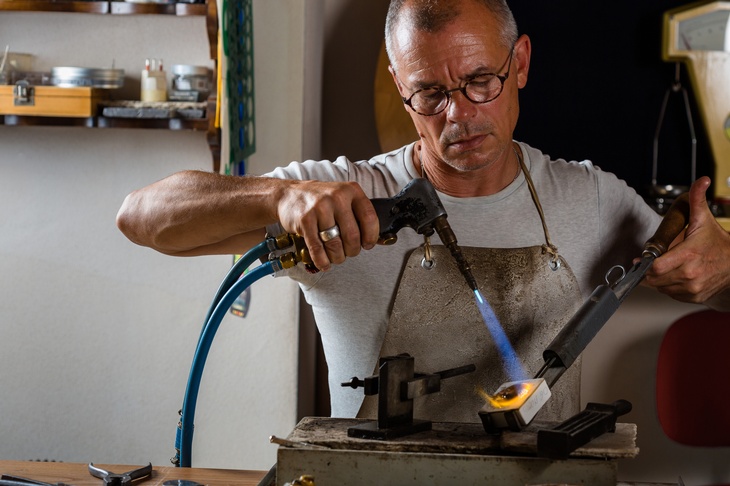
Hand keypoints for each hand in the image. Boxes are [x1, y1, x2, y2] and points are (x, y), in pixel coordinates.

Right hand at [276, 180, 379, 270]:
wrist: (289, 194)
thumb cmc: (320, 200)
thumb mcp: (342, 198)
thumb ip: (358, 215)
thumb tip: (379, 239)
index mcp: (351, 191)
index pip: (369, 218)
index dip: (371, 236)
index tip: (368, 245)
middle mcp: (337, 197)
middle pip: (352, 235)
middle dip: (352, 250)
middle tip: (349, 252)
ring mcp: (319, 207)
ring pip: (335, 244)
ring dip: (337, 257)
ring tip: (336, 257)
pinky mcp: (305, 219)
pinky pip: (317, 247)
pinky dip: (322, 260)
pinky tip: (324, 263)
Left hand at [643, 177, 729, 307]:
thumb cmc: (717, 243)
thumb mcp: (704, 220)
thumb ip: (697, 200)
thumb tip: (700, 181)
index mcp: (689, 255)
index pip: (655, 267)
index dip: (644, 264)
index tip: (641, 259)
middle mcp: (690, 274)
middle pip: (654, 278)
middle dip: (649, 271)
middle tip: (654, 261)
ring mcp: (691, 288)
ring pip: (660, 287)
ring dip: (658, 279)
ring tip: (668, 266)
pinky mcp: (692, 297)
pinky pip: (669, 294)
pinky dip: (668, 286)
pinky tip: (676, 275)